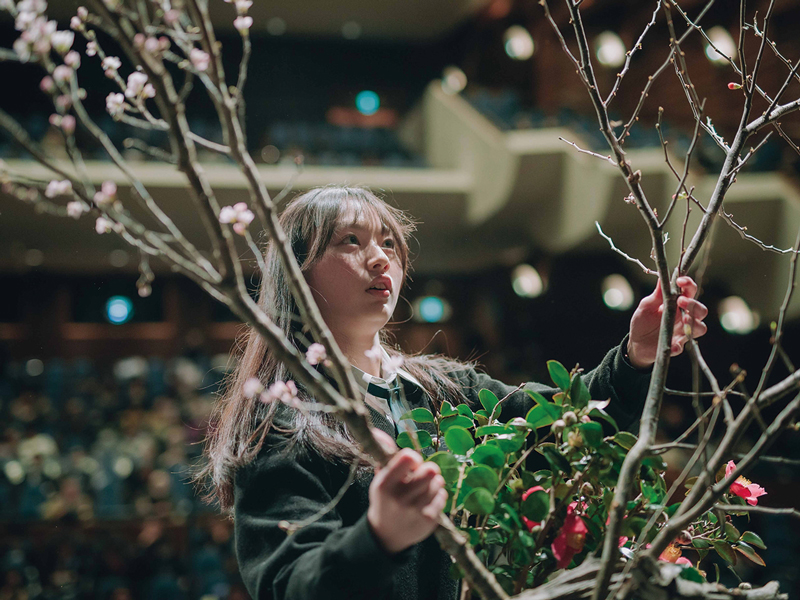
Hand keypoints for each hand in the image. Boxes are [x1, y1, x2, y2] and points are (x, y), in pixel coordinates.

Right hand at [367, 429, 447, 553]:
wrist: (386, 534)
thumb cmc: (385, 499)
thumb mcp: (380, 478)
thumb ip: (383, 454)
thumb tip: (379, 432)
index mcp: (384, 484)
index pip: (409, 458)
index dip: (413, 458)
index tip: (410, 466)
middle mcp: (399, 498)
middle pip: (431, 470)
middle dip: (428, 469)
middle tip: (420, 476)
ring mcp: (415, 510)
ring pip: (438, 482)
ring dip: (433, 483)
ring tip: (422, 489)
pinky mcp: (429, 520)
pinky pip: (443, 496)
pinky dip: (437, 495)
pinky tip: (427, 500)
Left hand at [627, 276, 708, 369]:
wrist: (636, 342)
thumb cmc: (643, 321)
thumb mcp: (646, 306)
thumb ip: (656, 295)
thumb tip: (662, 277)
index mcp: (677, 304)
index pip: (690, 292)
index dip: (689, 284)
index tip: (680, 281)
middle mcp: (684, 317)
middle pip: (701, 310)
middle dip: (694, 304)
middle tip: (681, 300)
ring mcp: (682, 332)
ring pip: (701, 328)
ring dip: (694, 323)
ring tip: (684, 319)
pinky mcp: (676, 346)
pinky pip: (683, 346)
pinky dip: (679, 345)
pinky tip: (673, 344)